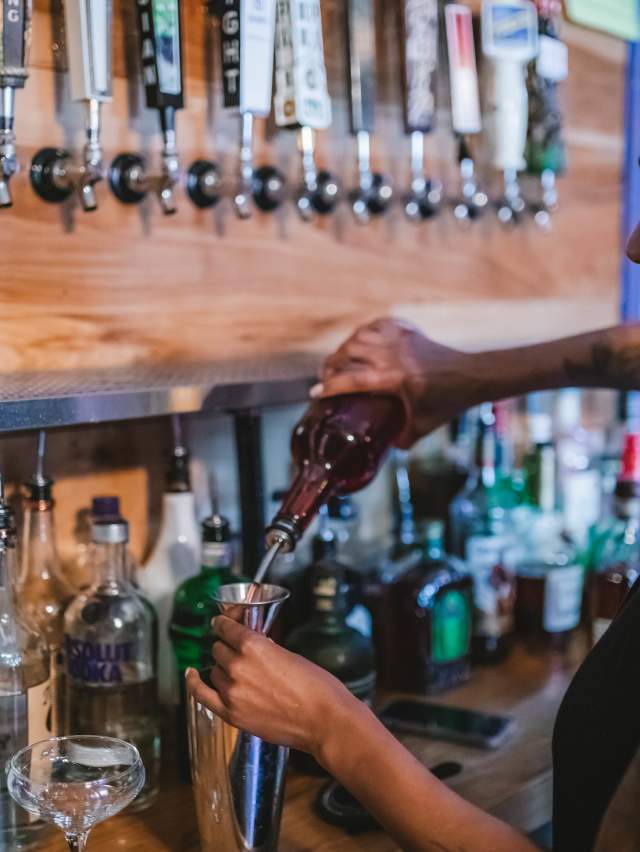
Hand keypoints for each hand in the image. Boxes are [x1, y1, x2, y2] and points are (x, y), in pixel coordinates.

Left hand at [185, 615, 357, 757]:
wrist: (324, 721)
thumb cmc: (316, 687)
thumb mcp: (289, 653)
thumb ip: (263, 649)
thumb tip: (250, 647)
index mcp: (254, 646)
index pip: (226, 628)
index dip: (224, 624)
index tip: (222, 623)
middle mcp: (237, 666)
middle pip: (218, 649)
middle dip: (227, 647)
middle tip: (238, 651)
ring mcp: (231, 692)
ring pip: (213, 669)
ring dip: (222, 667)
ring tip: (237, 671)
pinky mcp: (231, 714)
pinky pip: (201, 694)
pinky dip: (193, 683)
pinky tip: (191, 674)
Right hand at [314, 318, 471, 446]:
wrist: (473, 376)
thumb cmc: (448, 402)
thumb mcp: (422, 427)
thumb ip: (399, 439)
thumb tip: (381, 447)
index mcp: (396, 378)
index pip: (352, 379)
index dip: (330, 387)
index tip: (315, 394)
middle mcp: (394, 355)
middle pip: (349, 353)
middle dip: (331, 365)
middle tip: (325, 378)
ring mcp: (400, 339)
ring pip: (359, 336)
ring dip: (344, 348)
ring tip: (338, 362)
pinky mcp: (407, 330)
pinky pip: (375, 325)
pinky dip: (363, 332)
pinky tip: (360, 343)